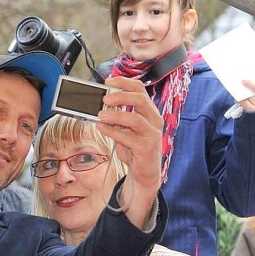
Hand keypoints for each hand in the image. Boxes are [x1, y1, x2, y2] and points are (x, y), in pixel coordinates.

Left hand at [96, 77, 162, 228]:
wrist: (144, 174)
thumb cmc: (135, 149)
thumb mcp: (126, 129)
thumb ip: (117, 116)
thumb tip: (100, 105)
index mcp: (150, 112)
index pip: (140, 90)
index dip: (124, 82)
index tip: (108, 81)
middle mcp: (154, 121)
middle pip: (140, 100)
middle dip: (120, 96)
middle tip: (104, 99)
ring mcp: (152, 135)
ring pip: (135, 119)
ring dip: (115, 115)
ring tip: (100, 115)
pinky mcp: (146, 148)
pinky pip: (128, 137)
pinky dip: (112, 131)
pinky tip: (101, 128)